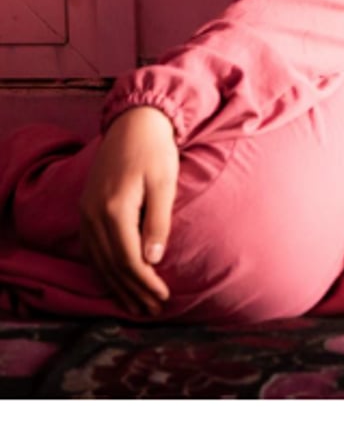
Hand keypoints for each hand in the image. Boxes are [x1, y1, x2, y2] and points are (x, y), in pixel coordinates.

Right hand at [78, 105, 178, 315]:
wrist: (134, 125)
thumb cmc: (155, 152)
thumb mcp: (164, 185)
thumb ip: (157, 222)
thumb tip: (153, 259)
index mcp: (114, 209)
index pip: (128, 258)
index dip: (145, 282)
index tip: (163, 298)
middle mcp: (93, 214)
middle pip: (111, 264)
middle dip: (132, 290)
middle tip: (153, 311)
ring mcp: (86, 212)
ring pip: (98, 259)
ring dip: (117, 285)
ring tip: (136, 306)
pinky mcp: (86, 209)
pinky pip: (91, 248)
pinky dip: (103, 269)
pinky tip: (114, 282)